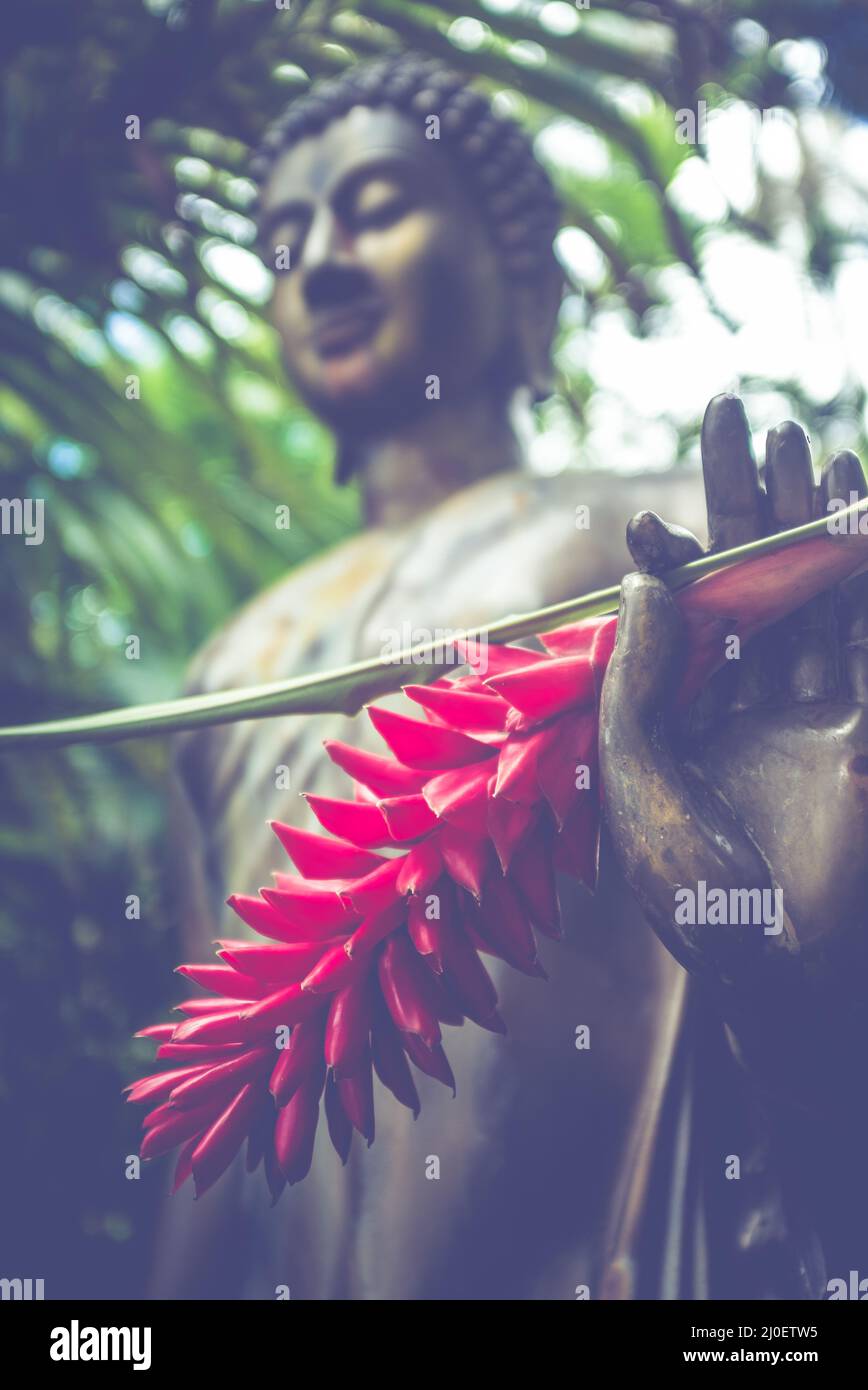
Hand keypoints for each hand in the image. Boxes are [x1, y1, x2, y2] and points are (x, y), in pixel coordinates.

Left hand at [599, 394, 867, 1107]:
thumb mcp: (634, 775)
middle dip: (752, 506)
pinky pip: (867, 638)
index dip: (673, 560)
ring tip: (808, 442)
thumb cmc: (689, 889)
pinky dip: (865, 578)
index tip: (656, 513)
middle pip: (752, 585)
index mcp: (682, 722)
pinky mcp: (864, 731)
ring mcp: (816, 717)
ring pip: (817, 598)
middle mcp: (748, 708)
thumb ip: (636, 676)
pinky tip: (859, 514)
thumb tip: (644, 577)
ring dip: (812, 523)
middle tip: (744, 417)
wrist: (778, 970)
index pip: (679, 617)